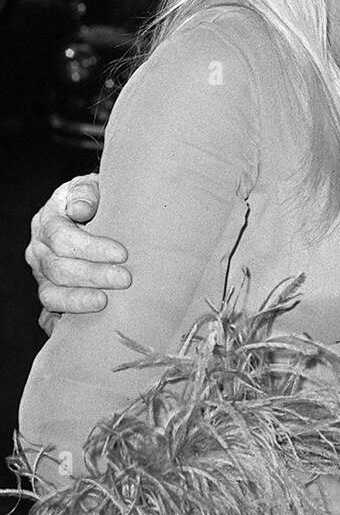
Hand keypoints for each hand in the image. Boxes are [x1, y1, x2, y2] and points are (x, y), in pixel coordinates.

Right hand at [26, 174, 130, 325]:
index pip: (62, 238)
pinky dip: (60, 324)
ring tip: (106, 303)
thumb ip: (86, 191)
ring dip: (78, 301)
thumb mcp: (91, 186)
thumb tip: (80, 209)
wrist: (92, 212)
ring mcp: (42, 276)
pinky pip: (48, 315)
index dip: (92, 248)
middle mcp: (39, 251)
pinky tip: (81, 329)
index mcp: (47, 222)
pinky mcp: (51, 294)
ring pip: (50, 295)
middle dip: (93, 276)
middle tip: (125, 279)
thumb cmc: (96, 199)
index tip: (123, 253)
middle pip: (58, 269)